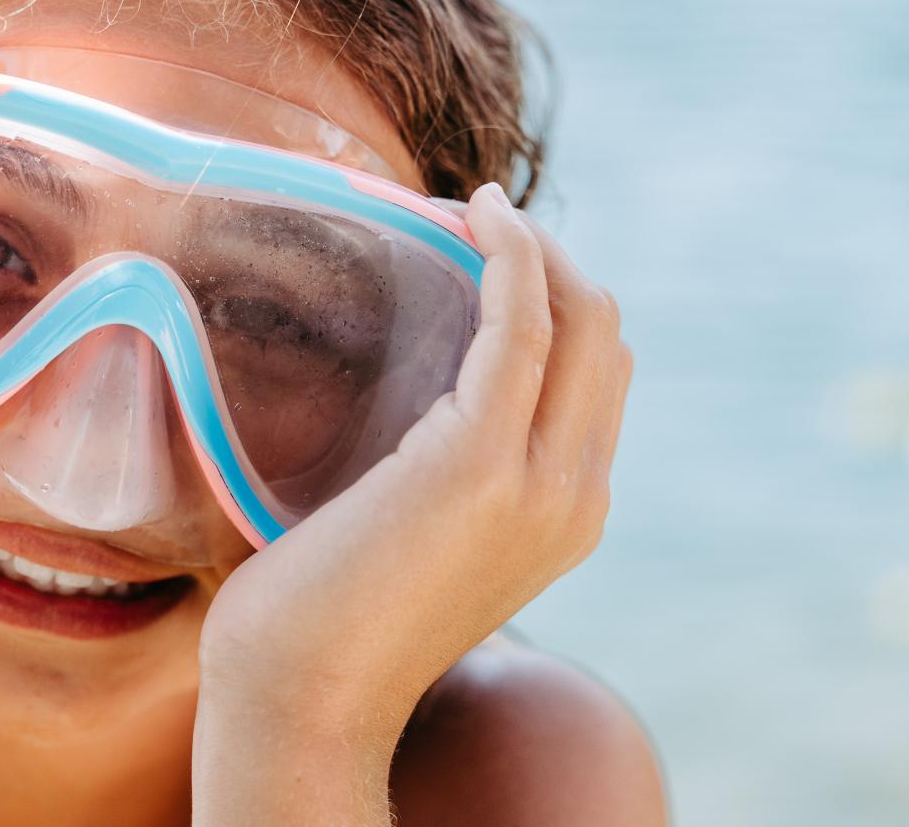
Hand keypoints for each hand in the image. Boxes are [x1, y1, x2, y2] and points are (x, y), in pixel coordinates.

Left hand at [195, 181, 630, 793]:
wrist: (302, 699)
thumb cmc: (324, 621)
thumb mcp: (411, 540)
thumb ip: (439, 481)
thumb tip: (406, 415)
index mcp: (566, 515)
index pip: (598, 377)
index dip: (556, 299)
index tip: (483, 250)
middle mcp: (577, 497)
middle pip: (606, 335)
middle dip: (550, 258)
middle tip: (468, 216)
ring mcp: (540, 481)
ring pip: (579, 317)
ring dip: (529, 245)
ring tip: (463, 209)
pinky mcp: (480, 459)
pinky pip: (522, 323)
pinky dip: (508, 255)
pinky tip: (471, 219)